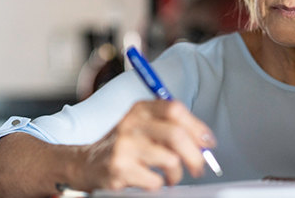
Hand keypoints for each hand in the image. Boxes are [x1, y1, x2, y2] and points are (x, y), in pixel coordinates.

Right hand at [73, 100, 216, 191]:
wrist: (87, 163)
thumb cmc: (124, 146)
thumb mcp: (143, 126)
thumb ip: (172, 128)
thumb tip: (205, 142)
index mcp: (141, 109)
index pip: (175, 109)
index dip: (197, 127)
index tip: (207, 142)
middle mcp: (131, 123)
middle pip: (176, 135)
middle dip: (195, 155)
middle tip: (199, 167)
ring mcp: (124, 146)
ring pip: (169, 160)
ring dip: (177, 174)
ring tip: (171, 176)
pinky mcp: (119, 169)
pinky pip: (154, 180)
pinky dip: (158, 184)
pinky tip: (150, 180)